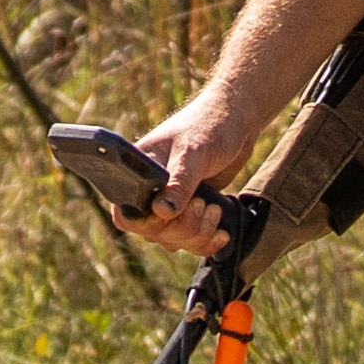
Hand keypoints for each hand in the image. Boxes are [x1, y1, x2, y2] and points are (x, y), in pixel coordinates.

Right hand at [111, 95, 255, 258]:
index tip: (171, 214)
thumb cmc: (209, 126)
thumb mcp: (193, 153)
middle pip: (153, 233)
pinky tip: (222, 233)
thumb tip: (162, 213)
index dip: (147, 223)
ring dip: (197, 235)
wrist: (236, 121)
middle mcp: (150, 192)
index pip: (126, 214)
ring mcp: (171, 203)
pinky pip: (191, 240)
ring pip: (173, 240)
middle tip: (203, 204)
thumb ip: (179, 183)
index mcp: (138, 173)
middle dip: (182, 227)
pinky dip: (206, 242)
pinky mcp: (191, 210)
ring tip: (215, 210)